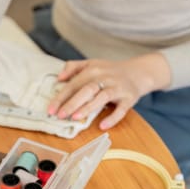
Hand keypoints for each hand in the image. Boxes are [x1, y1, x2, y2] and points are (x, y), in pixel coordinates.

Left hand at [47, 53, 170, 129]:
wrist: (138, 72)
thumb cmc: (109, 71)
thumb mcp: (91, 63)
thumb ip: (73, 67)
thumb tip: (59, 78)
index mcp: (93, 70)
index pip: (74, 84)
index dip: (61, 97)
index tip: (50, 109)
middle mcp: (105, 77)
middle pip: (87, 89)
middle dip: (72, 103)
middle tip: (60, 115)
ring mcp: (118, 87)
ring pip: (102, 97)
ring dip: (88, 107)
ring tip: (75, 117)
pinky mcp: (130, 97)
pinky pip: (122, 109)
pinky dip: (113, 117)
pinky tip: (102, 125)